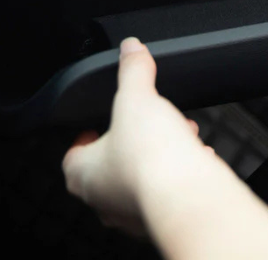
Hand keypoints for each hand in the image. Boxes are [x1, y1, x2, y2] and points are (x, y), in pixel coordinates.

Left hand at [62, 37, 222, 234]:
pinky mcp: (163, 219)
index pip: (73, 155)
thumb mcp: (137, 97)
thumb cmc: (151, 157)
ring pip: (139, 181)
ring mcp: (133, 215)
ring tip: (178, 134)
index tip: (97, 124)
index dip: (85, 136)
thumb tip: (130, 48)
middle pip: (108, 167)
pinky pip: (166, 193)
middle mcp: (104, 201)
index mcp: (84, 174)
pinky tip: (195, 157)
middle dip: (131, 141)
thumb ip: (133, 69)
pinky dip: (178, 174)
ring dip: (156, 157)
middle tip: (146, 123)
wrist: (187, 196)